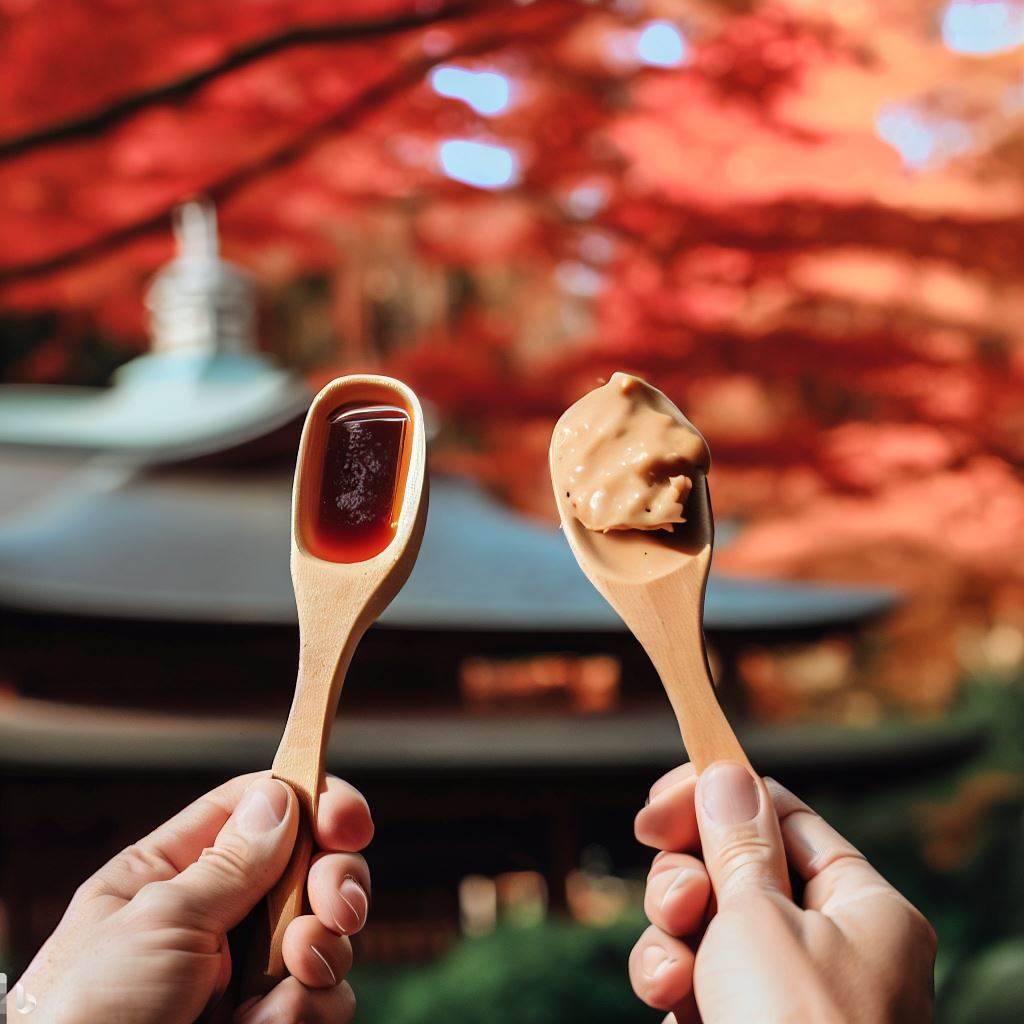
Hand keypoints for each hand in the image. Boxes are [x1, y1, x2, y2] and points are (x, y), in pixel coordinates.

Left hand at [10, 772, 373, 1023]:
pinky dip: (308, 1010)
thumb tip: (282, 796)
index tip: (348, 821)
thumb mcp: (158, 922)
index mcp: (173, 874)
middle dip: (335, 880)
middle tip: (336, 905)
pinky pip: (325, 999)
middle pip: (309, 866)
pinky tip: (264, 1023)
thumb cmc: (89, 1018)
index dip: (309, 802)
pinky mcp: (267, 1022)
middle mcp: (217, 918)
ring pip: (327, 933)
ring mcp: (244, 974)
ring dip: (321, 951)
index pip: (256, 809)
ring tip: (291, 972)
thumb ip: (231, 861)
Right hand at [629, 762, 935, 1022]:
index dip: (719, 797)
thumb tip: (726, 773)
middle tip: (671, 889)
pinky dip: (672, 980)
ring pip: (705, 921)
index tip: (660, 798)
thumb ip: (735, 840)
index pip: (782, 815)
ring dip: (672, 931)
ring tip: (674, 962)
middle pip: (735, 866)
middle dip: (688, 872)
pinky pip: (695, 976)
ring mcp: (782, 992)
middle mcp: (828, 945)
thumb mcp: (761, 919)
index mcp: (863, 907)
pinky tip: (670, 999)